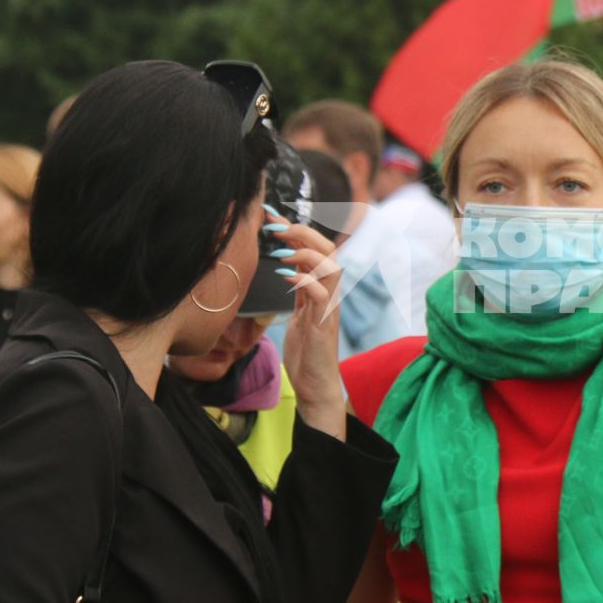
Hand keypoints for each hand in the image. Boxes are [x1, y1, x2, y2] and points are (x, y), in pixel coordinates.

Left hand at [275, 221, 349, 439]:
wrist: (315, 386)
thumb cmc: (306, 353)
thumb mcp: (298, 314)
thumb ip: (299, 291)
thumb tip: (288, 268)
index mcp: (321, 289)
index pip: (314, 249)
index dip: (295, 230)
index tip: (270, 216)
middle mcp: (329, 294)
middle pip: (328, 249)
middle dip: (302, 233)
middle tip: (275, 227)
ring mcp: (329, 308)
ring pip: (331, 266)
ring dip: (306, 252)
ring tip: (281, 249)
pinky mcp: (324, 325)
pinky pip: (321, 295)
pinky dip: (305, 281)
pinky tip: (286, 279)